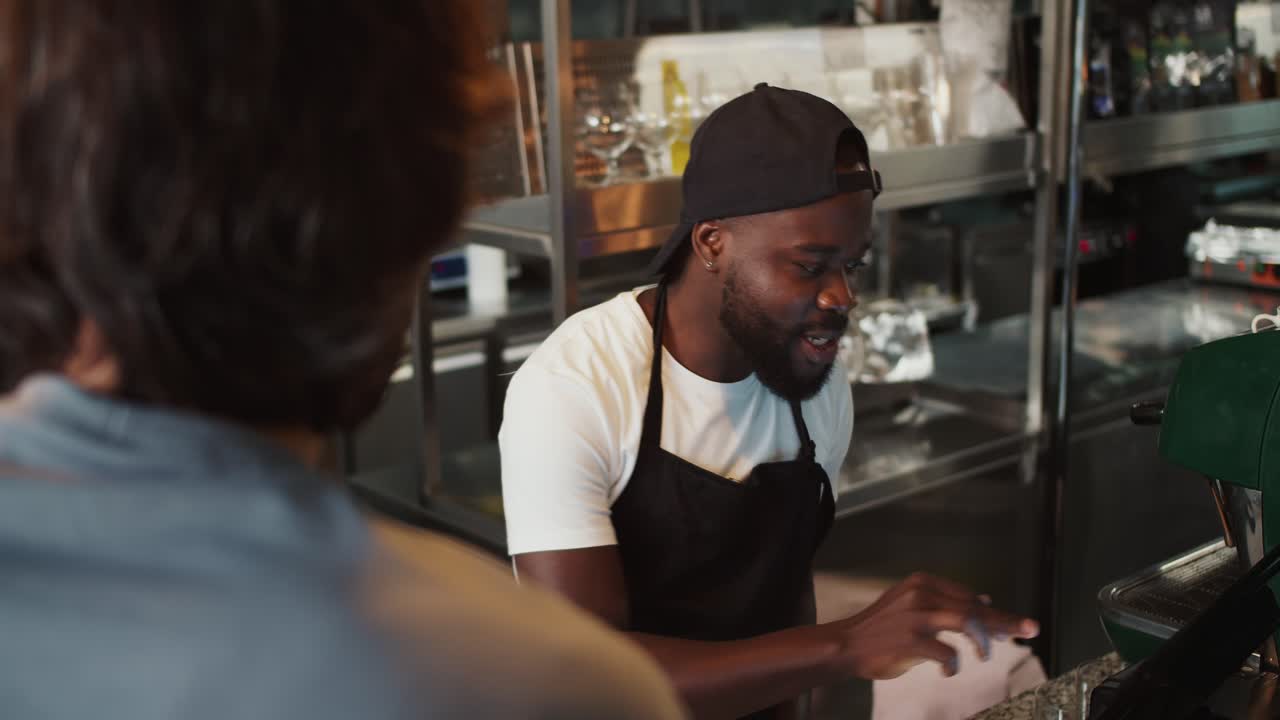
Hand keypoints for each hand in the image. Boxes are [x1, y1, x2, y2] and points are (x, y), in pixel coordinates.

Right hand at [831, 572, 1039, 679]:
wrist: (846, 644)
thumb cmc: (882, 628)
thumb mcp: (911, 604)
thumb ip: (943, 603)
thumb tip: (983, 603)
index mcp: (922, 583)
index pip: (968, 595)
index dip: (995, 612)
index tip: (1016, 624)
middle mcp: (921, 594)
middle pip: (973, 607)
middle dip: (1004, 621)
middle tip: (1029, 630)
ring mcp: (916, 617)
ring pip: (966, 622)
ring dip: (982, 641)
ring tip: (984, 656)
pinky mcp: (911, 640)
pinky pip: (947, 652)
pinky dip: (953, 664)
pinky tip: (949, 671)